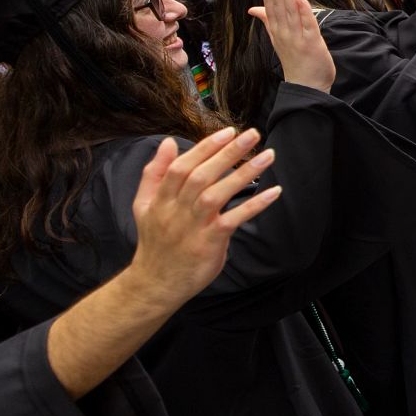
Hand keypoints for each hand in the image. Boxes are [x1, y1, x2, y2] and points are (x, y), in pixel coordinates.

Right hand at [125, 129, 281, 303]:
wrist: (156, 283)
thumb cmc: (155, 242)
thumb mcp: (143, 205)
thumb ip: (153, 173)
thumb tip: (168, 142)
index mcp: (161, 198)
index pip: (182, 166)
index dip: (205, 148)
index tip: (228, 132)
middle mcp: (176, 210)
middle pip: (201, 176)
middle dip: (227, 153)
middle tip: (252, 134)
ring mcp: (193, 227)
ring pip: (217, 194)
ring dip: (244, 173)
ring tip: (267, 155)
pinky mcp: (208, 243)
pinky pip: (233, 220)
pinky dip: (253, 206)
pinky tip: (273, 192)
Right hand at [248, 0, 334, 91]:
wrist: (306, 87)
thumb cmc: (294, 60)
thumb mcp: (278, 38)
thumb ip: (268, 21)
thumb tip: (253, 8)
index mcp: (276, 29)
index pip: (270, 4)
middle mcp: (284, 32)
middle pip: (278, 5)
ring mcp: (297, 38)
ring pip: (291, 13)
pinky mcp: (311, 44)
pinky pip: (307, 27)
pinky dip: (304, 14)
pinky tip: (301, 0)